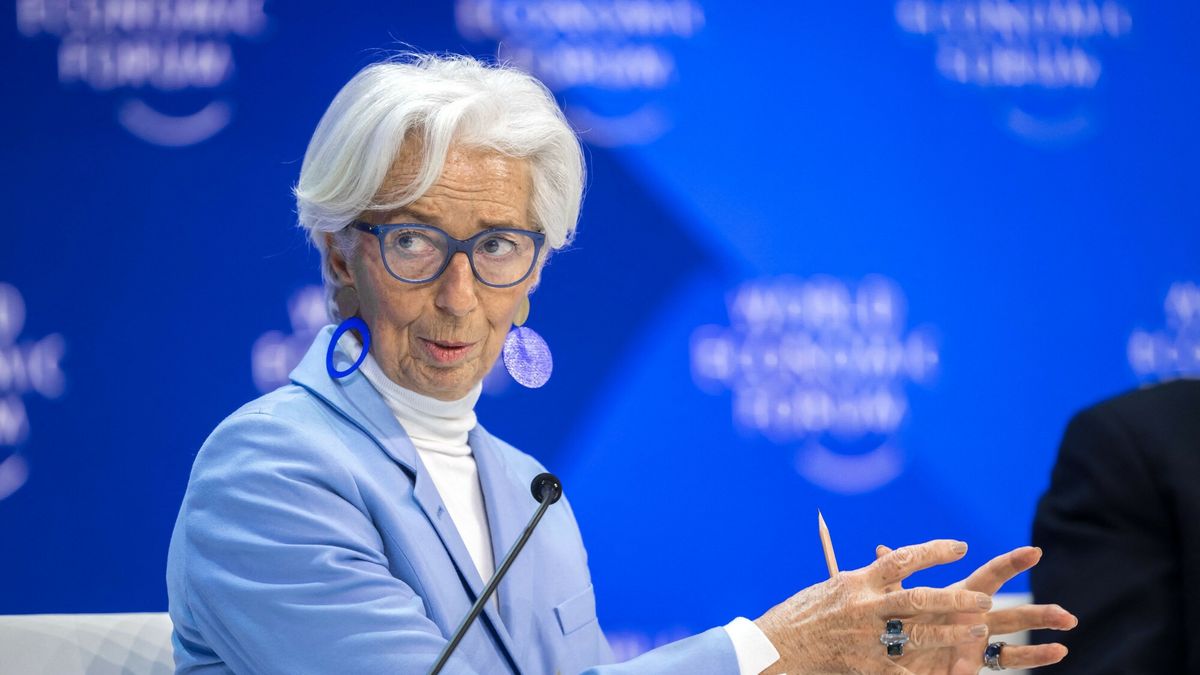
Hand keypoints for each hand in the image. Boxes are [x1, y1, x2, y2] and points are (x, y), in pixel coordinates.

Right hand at [754, 540, 994, 674]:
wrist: (777, 644)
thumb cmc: (804, 613)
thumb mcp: (833, 588)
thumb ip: (865, 579)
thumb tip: (889, 561)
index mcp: (857, 582)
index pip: (902, 559)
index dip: (933, 552)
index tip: (961, 547)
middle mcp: (864, 606)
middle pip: (918, 598)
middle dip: (954, 598)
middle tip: (984, 599)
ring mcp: (865, 637)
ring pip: (917, 634)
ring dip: (951, 633)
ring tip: (979, 630)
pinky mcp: (864, 665)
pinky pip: (902, 671)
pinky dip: (926, 674)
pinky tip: (950, 673)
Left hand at [873, 544, 1076, 673]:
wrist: (889, 655)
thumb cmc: (894, 623)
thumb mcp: (894, 599)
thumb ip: (894, 576)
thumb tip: (881, 547)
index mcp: (959, 596)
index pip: (990, 576)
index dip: (1011, 564)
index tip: (1035, 551)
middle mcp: (974, 617)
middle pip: (1013, 611)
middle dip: (1040, 612)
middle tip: (1067, 614)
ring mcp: (977, 640)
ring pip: (1015, 637)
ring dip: (1041, 635)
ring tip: (1068, 634)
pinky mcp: (973, 661)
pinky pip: (1005, 661)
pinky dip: (1032, 656)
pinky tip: (1057, 652)